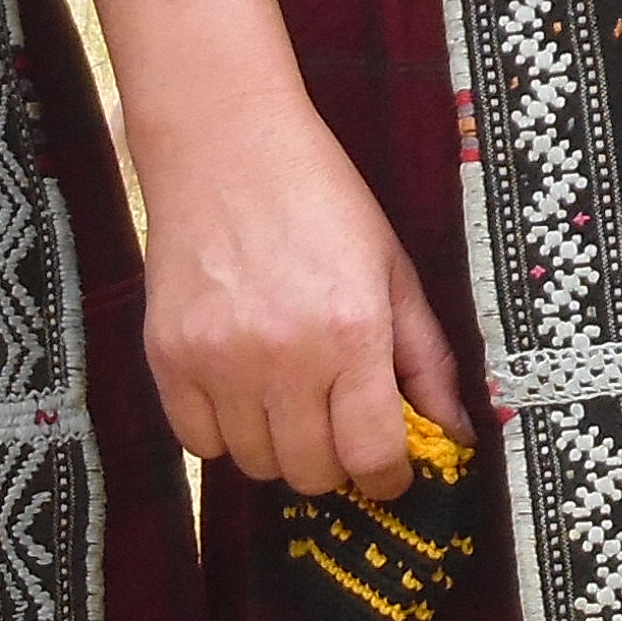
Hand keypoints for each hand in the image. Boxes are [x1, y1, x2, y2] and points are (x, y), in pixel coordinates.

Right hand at [129, 76, 467, 497]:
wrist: (224, 143)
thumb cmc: (320, 200)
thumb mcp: (392, 270)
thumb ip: (427, 360)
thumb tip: (454, 435)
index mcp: (352, 333)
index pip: (371, 457)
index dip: (388, 476)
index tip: (388, 469)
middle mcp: (283, 356)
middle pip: (312, 474)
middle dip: (334, 461)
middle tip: (336, 421)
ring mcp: (218, 361)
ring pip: (256, 465)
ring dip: (279, 446)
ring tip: (285, 395)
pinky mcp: (167, 356)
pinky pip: (199, 443)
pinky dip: (223, 432)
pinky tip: (239, 389)